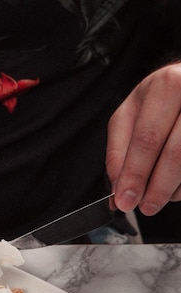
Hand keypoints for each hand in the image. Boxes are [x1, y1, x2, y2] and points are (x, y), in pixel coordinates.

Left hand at [106, 63, 180, 215]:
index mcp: (166, 86)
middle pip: (174, 152)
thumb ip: (121, 148)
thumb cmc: (165, 101)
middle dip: (155, 187)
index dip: (133, 174)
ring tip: (158, 198)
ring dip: (172, 189)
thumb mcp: (136, 113)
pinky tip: (176, 187)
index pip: (146, 138)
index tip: (123, 199)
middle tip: (143, 206)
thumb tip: (117, 186)